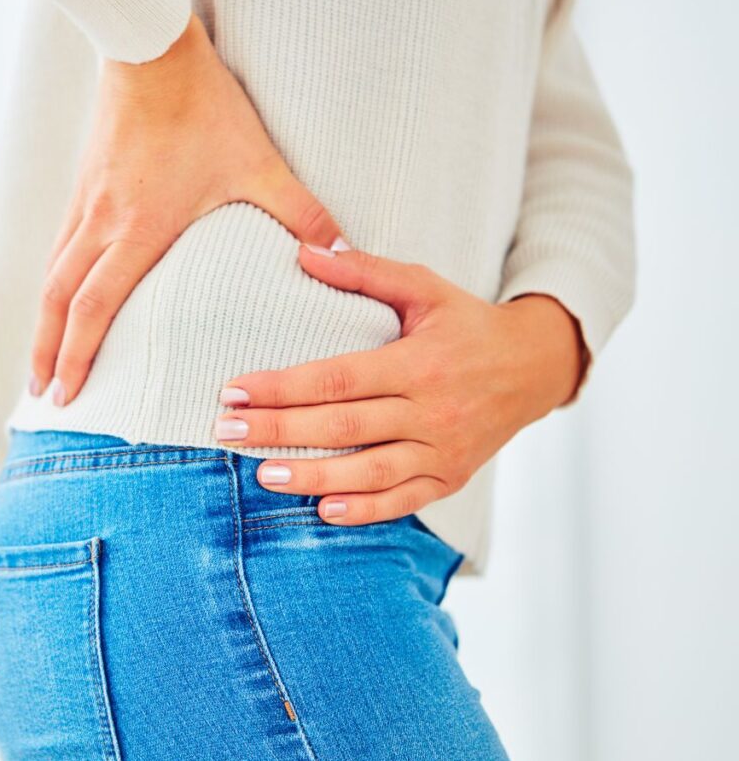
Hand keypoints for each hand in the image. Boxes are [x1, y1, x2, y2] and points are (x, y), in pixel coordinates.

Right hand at [28, 13, 345, 404]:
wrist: (150, 46)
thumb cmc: (202, 105)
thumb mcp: (259, 162)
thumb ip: (301, 212)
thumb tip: (342, 253)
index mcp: (139, 229)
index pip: (95, 307)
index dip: (78, 356)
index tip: (66, 394)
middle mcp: (101, 222)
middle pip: (58, 301)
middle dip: (48, 352)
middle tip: (42, 392)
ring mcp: (86, 202)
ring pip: (51, 274)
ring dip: (43, 321)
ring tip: (41, 356)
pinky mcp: (85, 183)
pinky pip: (59, 244)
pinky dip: (53, 281)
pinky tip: (58, 293)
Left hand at [215, 244, 586, 524]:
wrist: (534, 367)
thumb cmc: (467, 323)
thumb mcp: (425, 287)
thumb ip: (365, 271)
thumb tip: (305, 250)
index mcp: (420, 362)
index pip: (338, 377)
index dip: (283, 386)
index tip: (235, 388)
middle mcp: (432, 410)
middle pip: (344, 426)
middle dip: (280, 431)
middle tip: (227, 432)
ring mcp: (444, 450)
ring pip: (371, 472)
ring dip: (313, 476)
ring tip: (261, 476)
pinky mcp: (451, 477)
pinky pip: (405, 501)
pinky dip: (367, 510)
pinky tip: (325, 510)